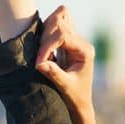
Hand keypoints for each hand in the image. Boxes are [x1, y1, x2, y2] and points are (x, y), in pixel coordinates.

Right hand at [36, 6, 99, 123]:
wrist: (80, 102)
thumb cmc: (76, 95)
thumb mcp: (65, 86)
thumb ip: (54, 74)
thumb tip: (40, 63)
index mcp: (85, 50)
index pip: (63, 36)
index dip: (47, 46)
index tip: (39, 63)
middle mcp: (81, 42)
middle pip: (59, 24)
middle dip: (44, 38)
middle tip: (40, 59)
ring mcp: (74, 40)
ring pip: (57, 21)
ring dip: (44, 33)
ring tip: (41, 53)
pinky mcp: (66, 43)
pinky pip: (54, 27)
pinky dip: (44, 33)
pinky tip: (42, 47)